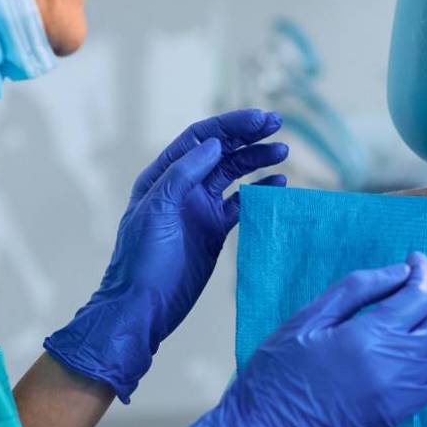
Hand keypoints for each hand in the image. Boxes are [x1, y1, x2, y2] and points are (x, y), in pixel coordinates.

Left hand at [44, 109, 288, 401]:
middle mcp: (183, 187)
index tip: (261, 120)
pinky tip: (279, 184)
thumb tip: (214, 144)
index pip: (201, 139)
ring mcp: (200, 208)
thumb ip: (183, 174)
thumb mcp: (157, 211)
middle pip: (220, 151)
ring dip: (257, 160)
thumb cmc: (142, 260)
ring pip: (234, 174)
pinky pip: (241, 203)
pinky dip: (260, 191)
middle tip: (278, 125)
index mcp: (164, 176)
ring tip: (283, 152)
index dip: (231, 125)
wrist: (142, 307)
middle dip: (249, 136)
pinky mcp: (214, 231)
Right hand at [179, 252, 426, 426]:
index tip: (416, 260)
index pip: (418, 297)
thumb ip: (357, 290)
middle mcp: (394, 366)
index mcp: (369, 338)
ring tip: (423, 309)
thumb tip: (400, 272)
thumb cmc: (278, 370)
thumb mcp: (308, 319)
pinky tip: (421, 348)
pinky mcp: (397, 414)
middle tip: (424, 280)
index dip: (423, 273)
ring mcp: (400, 395)